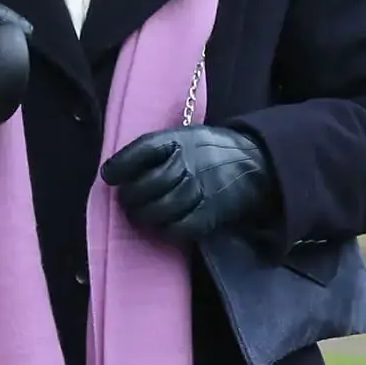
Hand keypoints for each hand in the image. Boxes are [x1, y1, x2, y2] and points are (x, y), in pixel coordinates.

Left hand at [101, 125, 274, 241]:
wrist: (256, 163)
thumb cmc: (211, 151)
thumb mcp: (185, 136)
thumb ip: (156, 149)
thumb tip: (117, 169)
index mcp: (178, 141)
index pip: (140, 151)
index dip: (119, 166)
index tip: (110, 175)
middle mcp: (187, 164)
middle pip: (144, 186)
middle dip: (129, 197)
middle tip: (128, 200)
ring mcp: (198, 190)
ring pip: (157, 210)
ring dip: (143, 216)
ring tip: (141, 214)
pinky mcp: (209, 214)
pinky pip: (178, 228)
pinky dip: (166, 230)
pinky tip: (163, 225)